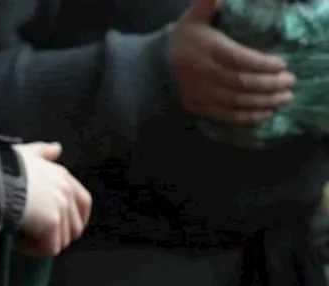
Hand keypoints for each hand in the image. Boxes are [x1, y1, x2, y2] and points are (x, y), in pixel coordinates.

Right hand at [15, 143, 90, 257]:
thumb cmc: (2, 169)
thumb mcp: (24, 154)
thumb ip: (42, 152)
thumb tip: (56, 149)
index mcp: (63, 176)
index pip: (82, 202)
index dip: (73, 219)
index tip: (57, 228)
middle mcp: (67, 192)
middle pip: (74, 226)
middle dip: (56, 235)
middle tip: (34, 236)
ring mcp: (61, 209)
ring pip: (61, 240)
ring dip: (42, 243)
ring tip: (22, 238)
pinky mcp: (52, 224)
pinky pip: (49, 249)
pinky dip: (34, 250)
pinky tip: (18, 243)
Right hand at [171, 0, 295, 124]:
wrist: (152, 66)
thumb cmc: (181, 40)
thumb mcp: (193, 19)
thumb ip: (207, 5)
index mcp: (208, 50)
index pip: (238, 59)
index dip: (262, 63)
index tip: (282, 64)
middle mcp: (205, 74)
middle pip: (242, 82)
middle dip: (269, 84)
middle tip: (290, 81)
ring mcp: (202, 93)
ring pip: (237, 100)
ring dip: (264, 101)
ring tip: (284, 98)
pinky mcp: (200, 107)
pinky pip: (226, 115)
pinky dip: (247, 117)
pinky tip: (265, 114)